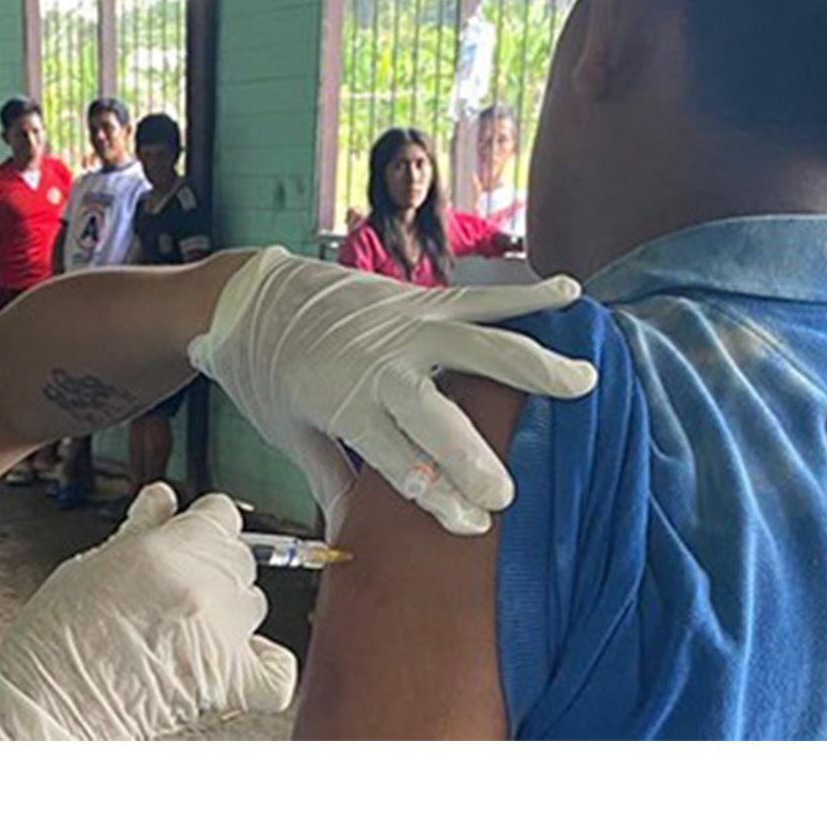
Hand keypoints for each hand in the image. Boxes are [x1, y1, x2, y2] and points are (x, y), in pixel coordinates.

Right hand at [0, 484, 295, 739]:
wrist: (50, 705)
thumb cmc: (55, 639)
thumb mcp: (89, 565)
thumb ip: (139, 530)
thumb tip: (161, 500)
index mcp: (165, 551)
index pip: (222, 514)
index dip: (204, 523)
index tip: (191, 533)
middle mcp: (201, 587)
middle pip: (240, 557)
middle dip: (213, 565)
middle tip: (174, 587)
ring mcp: (220, 635)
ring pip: (254, 603)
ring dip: (230, 610)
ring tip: (188, 627)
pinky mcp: (228, 683)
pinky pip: (276, 672)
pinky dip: (265, 666)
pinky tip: (239, 659)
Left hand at [188, 246, 596, 535]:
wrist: (244, 297)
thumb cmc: (264, 370)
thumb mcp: (287, 431)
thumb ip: (327, 476)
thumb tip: (349, 533)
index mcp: (341, 404)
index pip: (399, 462)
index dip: (437, 497)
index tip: (472, 526)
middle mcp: (377, 365)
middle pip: (439, 417)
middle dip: (474, 458)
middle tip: (509, 492)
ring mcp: (401, 326)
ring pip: (477, 347)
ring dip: (531, 366)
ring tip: (582, 383)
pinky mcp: (415, 296)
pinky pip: (477, 297)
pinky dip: (523, 295)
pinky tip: (568, 294)